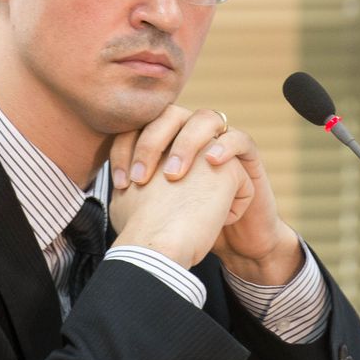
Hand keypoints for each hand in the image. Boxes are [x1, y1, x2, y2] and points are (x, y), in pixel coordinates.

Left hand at [110, 104, 302, 283]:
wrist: (232, 245)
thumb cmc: (190, 228)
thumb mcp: (157, 211)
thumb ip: (136, 194)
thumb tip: (112, 191)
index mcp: (168, 143)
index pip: (142, 125)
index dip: (126, 147)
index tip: (122, 182)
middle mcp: (193, 136)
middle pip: (170, 115)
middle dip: (151, 142)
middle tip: (143, 177)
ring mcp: (221, 142)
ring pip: (205, 118)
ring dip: (186, 143)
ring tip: (174, 174)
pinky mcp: (248, 158)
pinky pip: (239, 139)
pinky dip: (225, 147)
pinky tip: (210, 162)